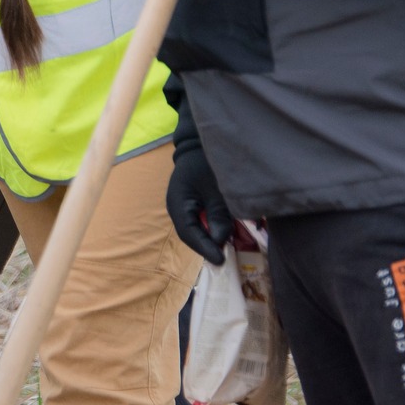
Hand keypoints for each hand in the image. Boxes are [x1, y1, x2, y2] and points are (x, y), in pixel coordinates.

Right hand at [167, 140, 234, 264]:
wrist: (199, 144)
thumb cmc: (206, 163)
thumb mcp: (216, 187)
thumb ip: (218, 213)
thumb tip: (220, 240)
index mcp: (177, 204)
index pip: (188, 233)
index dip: (205, 248)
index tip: (221, 260)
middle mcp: (177, 208)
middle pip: (191, 235)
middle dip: (208, 246)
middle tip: (226, 257)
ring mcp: (184, 207)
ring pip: (196, 230)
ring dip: (211, 239)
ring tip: (227, 248)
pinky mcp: (193, 205)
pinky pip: (201, 222)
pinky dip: (212, 229)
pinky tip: (225, 232)